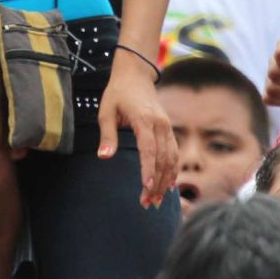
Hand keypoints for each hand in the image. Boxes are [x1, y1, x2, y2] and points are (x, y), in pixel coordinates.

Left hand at [96, 59, 174, 206]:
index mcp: (144, 120)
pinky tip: (168, 185)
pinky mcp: (168, 129)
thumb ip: (107, 135)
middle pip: (162, 159)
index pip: (149, 150)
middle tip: (147, 203)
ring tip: (156, 200)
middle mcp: (160, 124)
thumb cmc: (118, 92)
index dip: (148, 170)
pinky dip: (173, 170)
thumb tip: (105, 156)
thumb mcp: (106, 111)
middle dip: (156, 183)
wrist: (135, 74)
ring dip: (165, 180)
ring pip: (171, 158)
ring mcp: (167, 127)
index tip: (145, 188)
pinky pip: (174, 153)